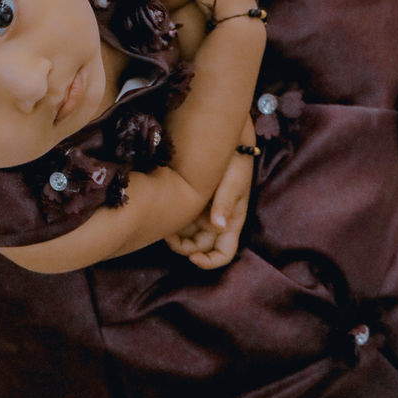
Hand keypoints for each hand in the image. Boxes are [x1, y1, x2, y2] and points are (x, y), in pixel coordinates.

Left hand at [164, 114, 256, 268]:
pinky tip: (163, 212)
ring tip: (164, 227)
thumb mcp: (234, 178)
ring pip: (188, 236)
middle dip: (186, 249)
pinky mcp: (190, 198)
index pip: (224, 253)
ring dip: (176, 238)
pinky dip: (172, 222)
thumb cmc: (235, 157)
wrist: (224, 135)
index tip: (193, 258)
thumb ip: (226, 200)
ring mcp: (202, 210)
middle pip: (201, 247)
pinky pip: (180, 218)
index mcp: (232, 219)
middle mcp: (216, 219)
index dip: (210, 262)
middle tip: (170, 238)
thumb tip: (219, 225)